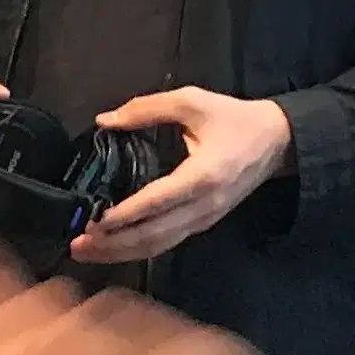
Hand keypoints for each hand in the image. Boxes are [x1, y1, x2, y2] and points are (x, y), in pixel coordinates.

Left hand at [69, 88, 294, 264]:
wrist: (279, 141)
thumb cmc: (235, 119)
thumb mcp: (193, 101)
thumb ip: (147, 108)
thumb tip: (104, 120)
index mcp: (203, 175)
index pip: (156, 202)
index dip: (123, 215)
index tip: (92, 220)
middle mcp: (204, 205)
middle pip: (153, 235)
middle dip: (112, 243)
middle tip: (76, 244)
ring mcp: (205, 219)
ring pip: (159, 246)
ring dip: (120, 252)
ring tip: (85, 252)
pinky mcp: (204, 224)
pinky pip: (167, 242)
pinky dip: (137, 249)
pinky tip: (113, 248)